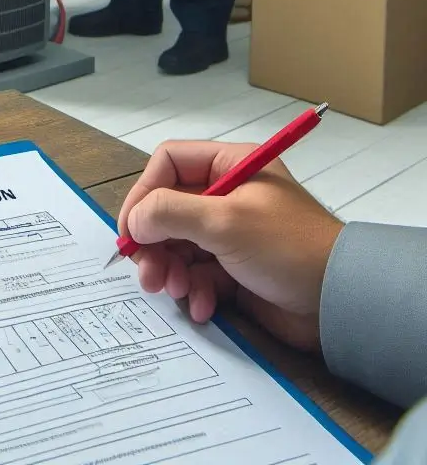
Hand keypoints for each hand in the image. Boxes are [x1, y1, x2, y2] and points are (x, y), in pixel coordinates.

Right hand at [117, 141, 343, 352]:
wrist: (340, 303)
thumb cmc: (287, 248)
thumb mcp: (223, 222)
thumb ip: (169, 213)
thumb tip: (134, 222)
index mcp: (230, 165)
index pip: (168, 164)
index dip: (144, 193)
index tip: (130, 229)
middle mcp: (227, 194)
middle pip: (168, 209)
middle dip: (154, 242)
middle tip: (147, 272)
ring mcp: (230, 233)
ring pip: (178, 245)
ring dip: (171, 270)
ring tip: (175, 290)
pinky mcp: (235, 268)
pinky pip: (198, 274)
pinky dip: (195, 290)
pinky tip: (204, 306)